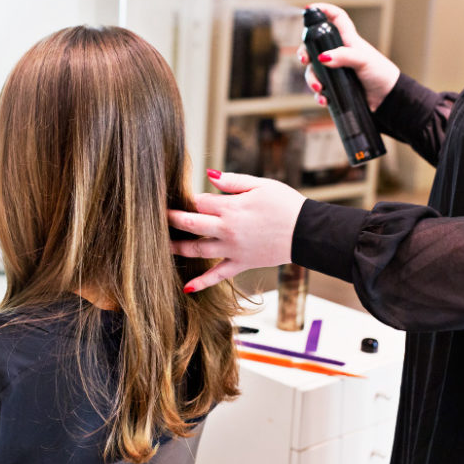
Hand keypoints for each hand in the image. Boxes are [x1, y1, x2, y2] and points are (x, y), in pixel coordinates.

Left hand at [168, 170, 305, 291]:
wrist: (308, 231)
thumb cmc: (286, 204)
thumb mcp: (260, 184)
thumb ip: (232, 181)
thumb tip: (209, 175)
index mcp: (230, 207)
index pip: (198, 201)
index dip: (184, 199)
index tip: (172, 197)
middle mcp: (227, 229)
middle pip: (190, 225)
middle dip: (171, 221)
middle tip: (155, 218)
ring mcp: (232, 249)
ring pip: (197, 251)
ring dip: (177, 249)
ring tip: (160, 246)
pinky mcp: (241, 264)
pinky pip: (218, 276)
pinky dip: (202, 283)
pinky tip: (187, 289)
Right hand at [298, 3, 399, 111]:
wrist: (385, 98)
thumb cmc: (380, 73)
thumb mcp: (364, 60)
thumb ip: (344, 56)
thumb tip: (323, 57)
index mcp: (347, 41)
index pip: (335, 19)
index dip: (324, 11)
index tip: (311, 10)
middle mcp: (338, 54)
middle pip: (314, 47)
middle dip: (304, 52)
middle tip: (304, 59)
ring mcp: (334, 71)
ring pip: (313, 71)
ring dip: (312, 79)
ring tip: (319, 88)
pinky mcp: (334, 87)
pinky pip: (319, 90)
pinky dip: (318, 95)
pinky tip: (324, 98)